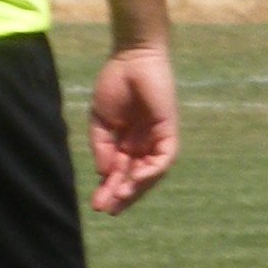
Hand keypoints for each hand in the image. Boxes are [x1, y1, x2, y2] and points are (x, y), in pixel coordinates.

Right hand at [89, 43, 177, 213]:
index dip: (110, 189)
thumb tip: (103, 174)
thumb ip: (102, 148)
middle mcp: (143, 144)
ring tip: (118, 198)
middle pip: (135, 177)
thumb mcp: (101, 122)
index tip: (98, 204)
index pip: (120, 172)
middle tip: (108, 209)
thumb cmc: (115, 84)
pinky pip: (164, 158)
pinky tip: (135, 180)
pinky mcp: (169, 131)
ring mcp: (157, 138)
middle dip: (122, 194)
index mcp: (126, 142)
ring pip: (150, 172)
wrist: (130, 57)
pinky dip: (151, 171)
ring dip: (135, 187)